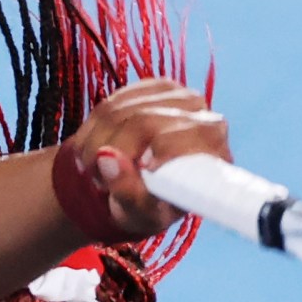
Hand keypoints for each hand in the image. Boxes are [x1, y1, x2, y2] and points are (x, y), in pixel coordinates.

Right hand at [60, 78, 231, 241]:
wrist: (149, 190)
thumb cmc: (154, 206)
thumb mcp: (141, 214)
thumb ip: (127, 191)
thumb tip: (107, 157)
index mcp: (210, 147)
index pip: (171, 137)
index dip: (134, 151)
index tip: (121, 174)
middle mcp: (200, 113)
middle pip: (140, 120)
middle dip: (107, 151)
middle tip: (96, 180)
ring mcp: (177, 95)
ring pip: (117, 110)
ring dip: (95, 143)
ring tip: (95, 169)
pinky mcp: (154, 88)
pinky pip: (109, 103)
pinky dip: (91, 130)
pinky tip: (93, 151)